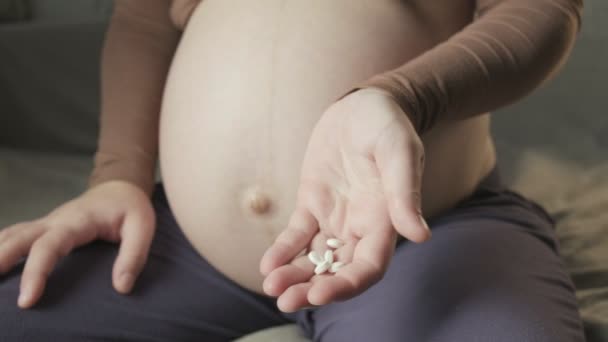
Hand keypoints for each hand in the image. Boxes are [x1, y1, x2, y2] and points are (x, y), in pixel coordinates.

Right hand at [0, 181, 155, 307]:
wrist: (120, 186)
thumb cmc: (131, 208)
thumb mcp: (143, 227)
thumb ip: (134, 255)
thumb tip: (122, 287)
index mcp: (78, 221)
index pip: (50, 246)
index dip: (36, 272)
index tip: (27, 299)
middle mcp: (56, 220)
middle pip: (20, 237)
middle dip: (1, 258)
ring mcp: (47, 223)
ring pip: (12, 234)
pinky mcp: (44, 228)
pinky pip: (16, 235)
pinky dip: (1, 245)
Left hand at [259, 88, 429, 311]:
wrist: (364, 105)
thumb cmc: (388, 125)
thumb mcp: (398, 150)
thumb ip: (404, 191)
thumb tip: (419, 235)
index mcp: (384, 220)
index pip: (369, 266)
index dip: (346, 284)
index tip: (320, 294)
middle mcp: (360, 227)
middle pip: (338, 270)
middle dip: (313, 289)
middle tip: (285, 302)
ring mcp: (334, 217)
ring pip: (315, 258)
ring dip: (294, 276)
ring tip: (271, 288)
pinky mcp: (313, 204)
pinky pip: (297, 234)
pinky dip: (283, 250)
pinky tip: (267, 265)